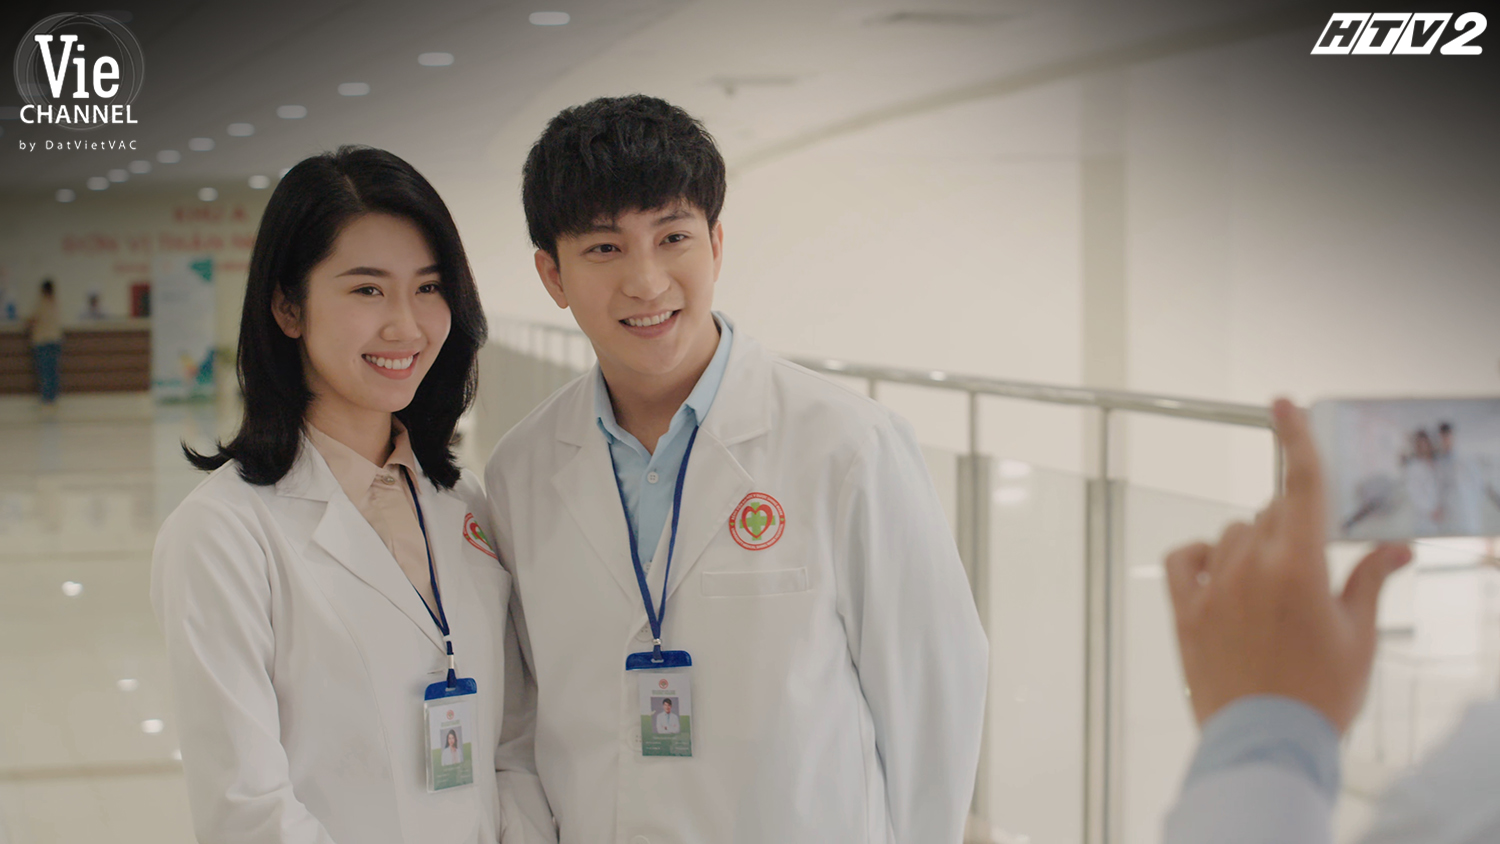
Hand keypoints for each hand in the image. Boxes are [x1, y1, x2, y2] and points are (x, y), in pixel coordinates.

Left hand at [1164, 399, 1411, 733]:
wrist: (1267, 743)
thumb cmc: (1319, 694)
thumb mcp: (1358, 635)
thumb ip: (1370, 579)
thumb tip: (1397, 548)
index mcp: (1299, 567)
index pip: (1299, 486)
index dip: (1293, 438)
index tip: (1281, 404)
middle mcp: (1250, 568)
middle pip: (1271, 513)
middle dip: (1294, 525)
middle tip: (1311, 565)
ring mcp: (1212, 588)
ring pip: (1232, 536)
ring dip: (1253, 545)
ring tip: (1273, 590)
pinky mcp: (1184, 611)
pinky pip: (1184, 560)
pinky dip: (1200, 557)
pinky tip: (1218, 573)